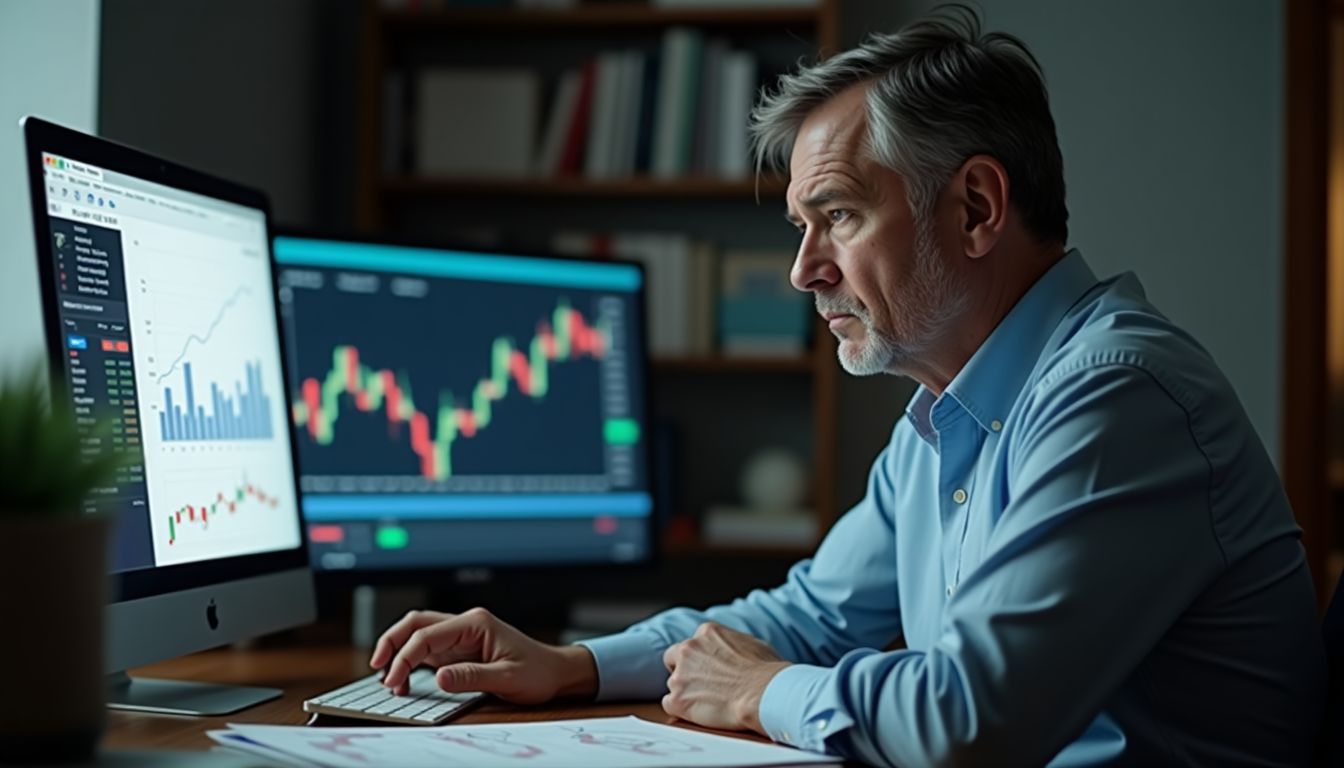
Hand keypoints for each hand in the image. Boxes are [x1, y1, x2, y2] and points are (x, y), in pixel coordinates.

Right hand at [368, 607, 597, 703]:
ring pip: (418, 633)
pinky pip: (427, 648)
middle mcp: (465, 624)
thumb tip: (439, 678)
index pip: (428, 633)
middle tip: (377, 669)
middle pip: (416, 623)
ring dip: (399, 651)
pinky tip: (403, 678)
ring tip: (389, 679)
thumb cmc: (538, 672)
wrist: (555, 673)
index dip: (405, 656)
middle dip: (392, 642)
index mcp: (476, 623)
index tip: (393, 679)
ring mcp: (460, 635)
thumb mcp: (507, 678)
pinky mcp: (459, 649)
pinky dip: (410, 660)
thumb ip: (472, 677)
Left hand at [661, 622, 789, 733]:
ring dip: (686, 692)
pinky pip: (669, 704)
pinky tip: (698, 713)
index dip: (699, 658)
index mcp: (706, 632)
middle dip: (684, 671)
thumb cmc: (765, 671)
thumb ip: (731, 643)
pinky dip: (681, 709)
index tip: (707, 670)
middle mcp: (688, 649)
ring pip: (673, 683)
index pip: (692, 643)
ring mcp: (680, 675)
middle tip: (700, 685)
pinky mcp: (678, 699)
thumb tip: (732, 650)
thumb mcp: (751, 643)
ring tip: (709, 703)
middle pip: (673, 659)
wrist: (764, 693)